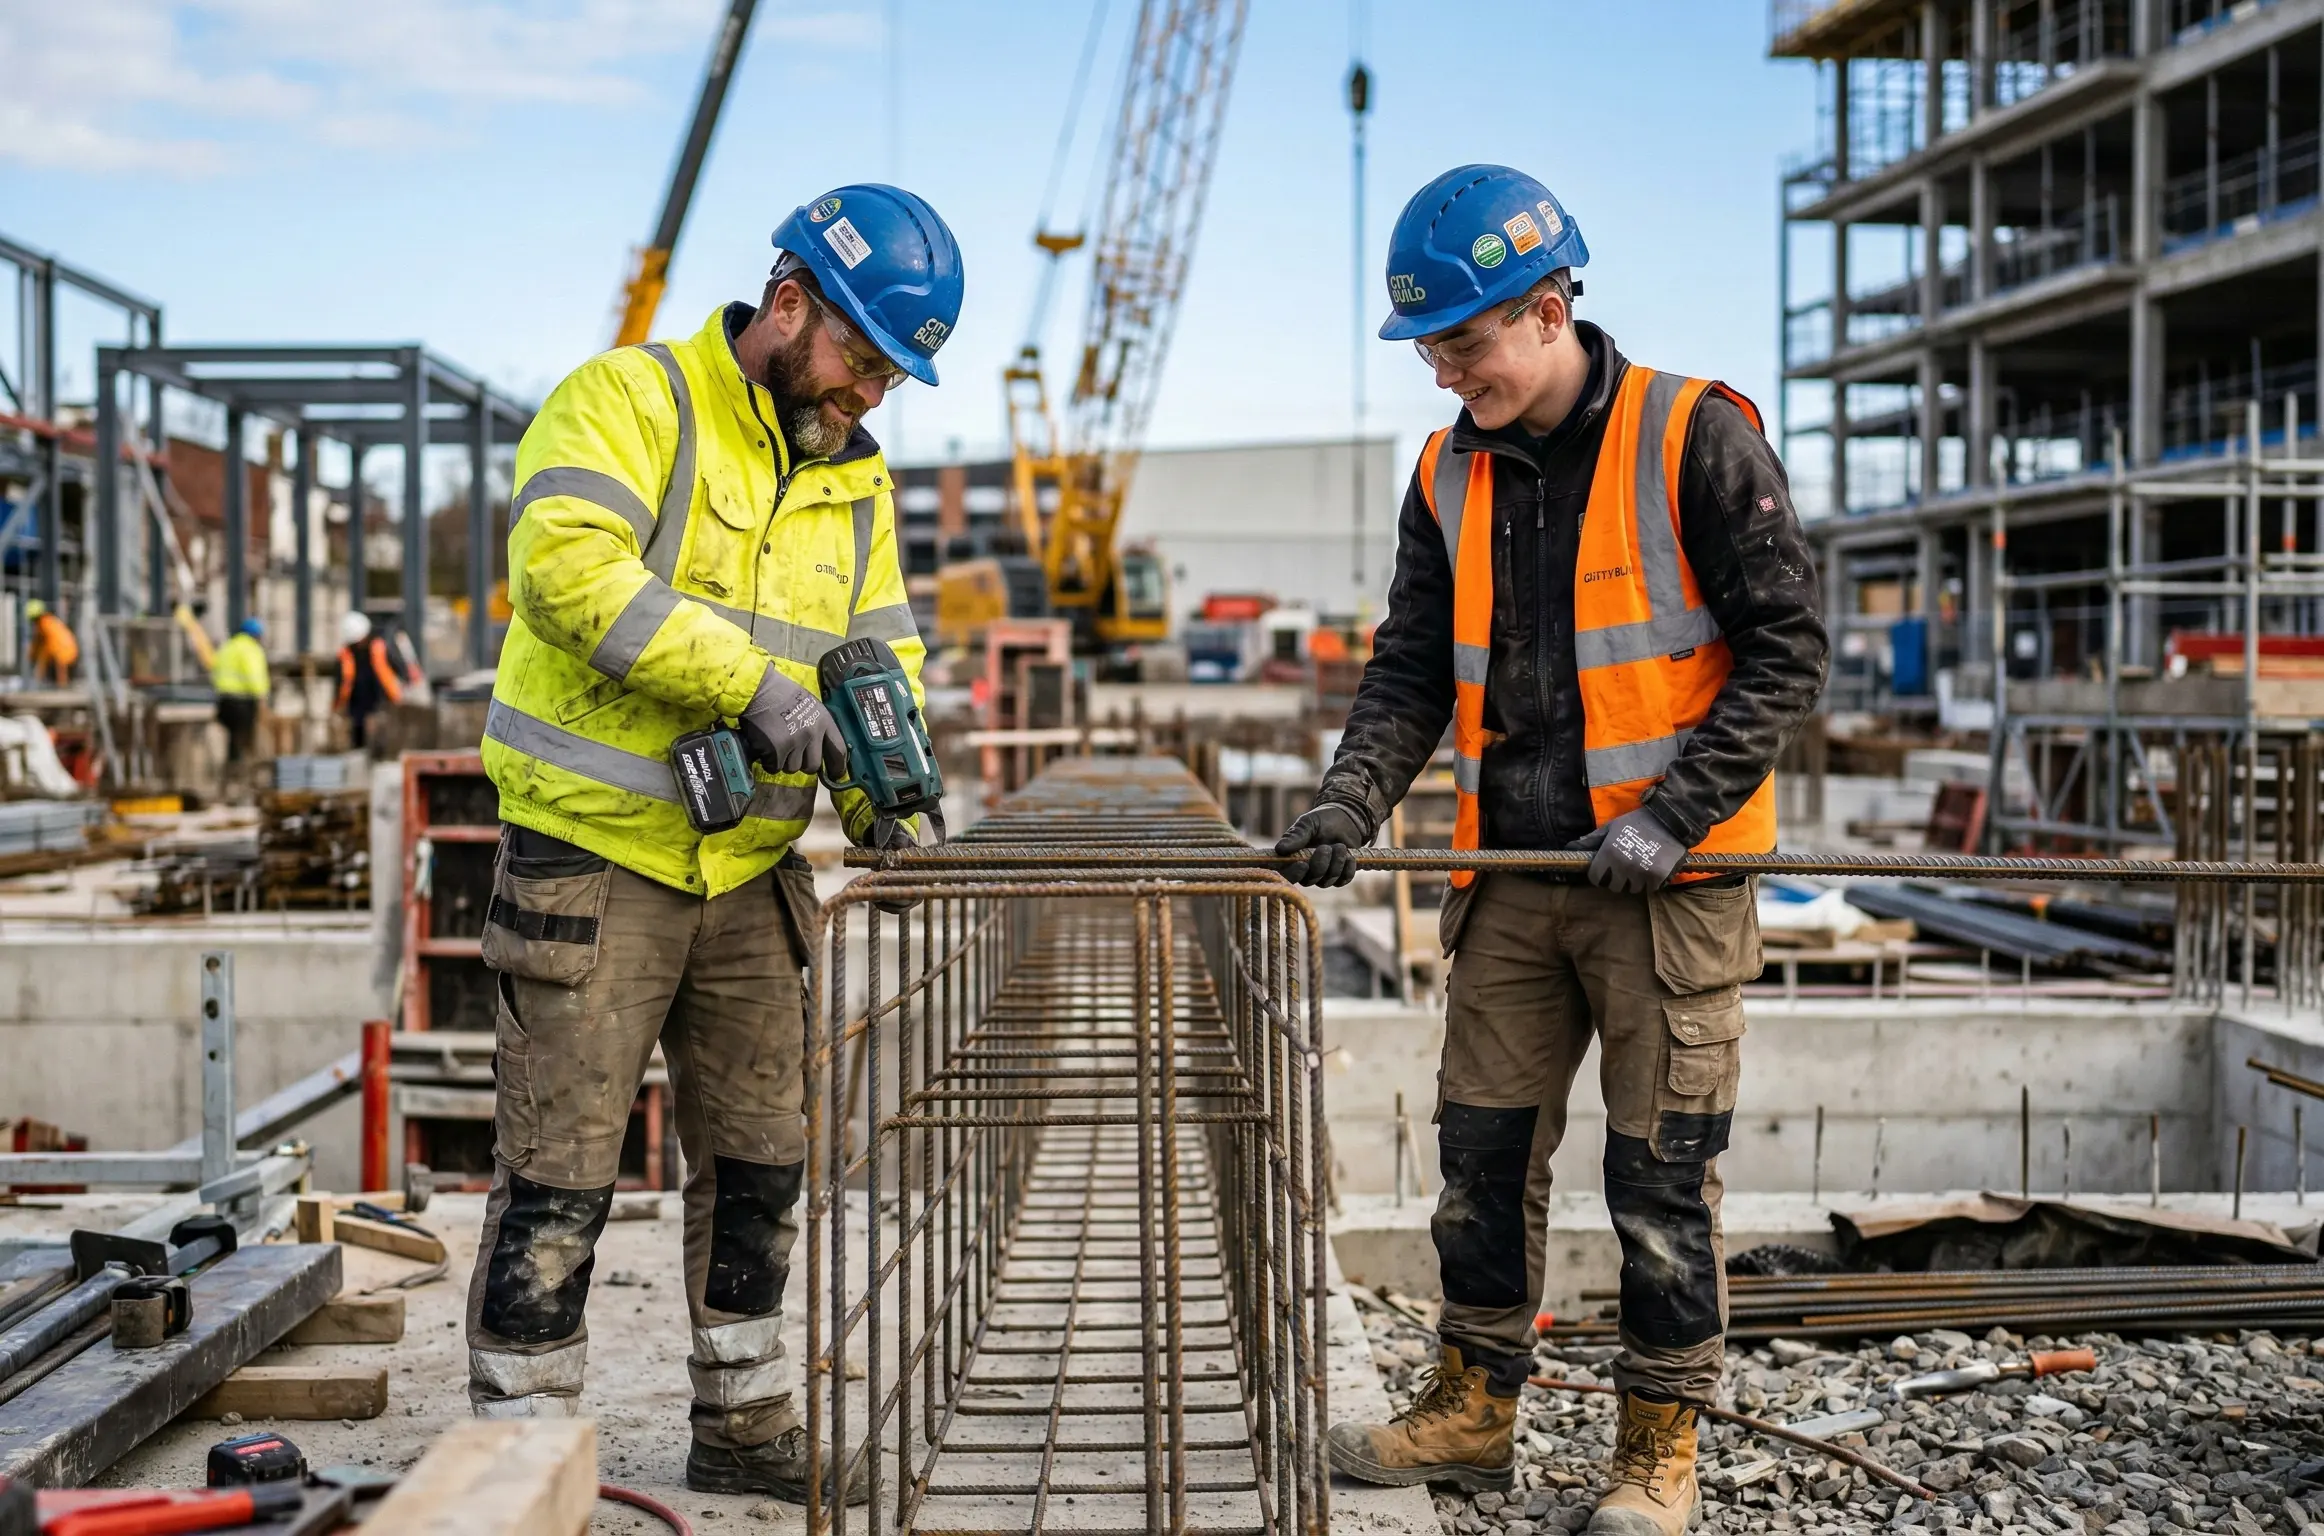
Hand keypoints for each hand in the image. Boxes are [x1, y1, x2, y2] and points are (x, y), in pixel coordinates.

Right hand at [737, 663, 846, 777]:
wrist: (758, 688)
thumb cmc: (782, 695)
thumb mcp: (810, 705)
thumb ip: (817, 726)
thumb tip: (820, 749)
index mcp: (824, 720)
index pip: (838, 750)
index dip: (838, 767)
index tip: (835, 776)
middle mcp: (813, 733)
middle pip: (813, 766)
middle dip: (802, 764)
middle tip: (791, 753)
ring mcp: (795, 742)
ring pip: (792, 768)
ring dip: (783, 761)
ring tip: (775, 743)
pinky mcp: (777, 750)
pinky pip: (774, 767)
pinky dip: (768, 761)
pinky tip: (765, 745)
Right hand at [1274, 803, 1367, 887]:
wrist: (1347, 818)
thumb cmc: (1322, 820)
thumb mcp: (1308, 823)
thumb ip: (1296, 836)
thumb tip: (1279, 849)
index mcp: (1293, 858)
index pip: (1287, 875)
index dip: (1293, 874)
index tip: (1303, 864)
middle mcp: (1306, 870)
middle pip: (1309, 880)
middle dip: (1319, 865)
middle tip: (1326, 847)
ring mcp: (1323, 875)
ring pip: (1326, 881)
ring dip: (1335, 864)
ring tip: (1340, 846)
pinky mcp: (1340, 876)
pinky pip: (1342, 880)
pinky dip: (1347, 869)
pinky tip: (1349, 856)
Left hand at [1571, 806, 1686, 894]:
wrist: (1669, 819)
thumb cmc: (1637, 822)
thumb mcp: (1611, 827)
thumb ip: (1591, 840)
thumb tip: (1570, 847)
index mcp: (1608, 853)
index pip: (1596, 878)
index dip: (1599, 876)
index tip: (1604, 873)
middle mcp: (1622, 865)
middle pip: (1615, 887)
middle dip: (1618, 880)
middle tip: (1625, 869)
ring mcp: (1641, 872)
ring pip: (1633, 889)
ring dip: (1635, 881)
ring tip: (1640, 867)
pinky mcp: (1658, 876)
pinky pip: (1650, 888)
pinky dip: (1651, 882)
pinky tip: (1652, 869)